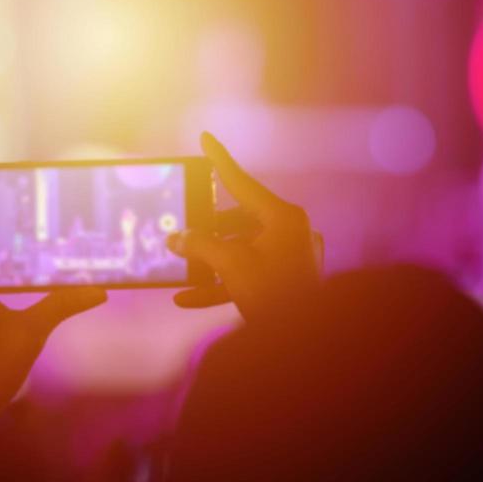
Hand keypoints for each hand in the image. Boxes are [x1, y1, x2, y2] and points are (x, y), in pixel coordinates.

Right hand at [167, 131, 321, 319]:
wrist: (306, 344)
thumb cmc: (274, 296)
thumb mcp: (230, 264)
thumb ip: (200, 245)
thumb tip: (177, 238)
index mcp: (283, 216)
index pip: (242, 182)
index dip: (220, 159)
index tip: (205, 137)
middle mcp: (290, 231)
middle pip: (238, 220)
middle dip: (206, 233)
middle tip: (180, 235)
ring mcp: (290, 256)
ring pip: (240, 249)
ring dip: (210, 262)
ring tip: (181, 269)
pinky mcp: (286, 280)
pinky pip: (248, 274)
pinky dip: (221, 283)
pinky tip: (188, 299)